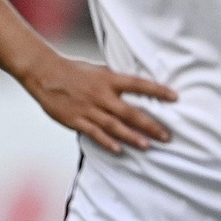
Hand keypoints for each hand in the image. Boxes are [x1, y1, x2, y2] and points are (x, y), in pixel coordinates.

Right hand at [22, 53, 175, 153]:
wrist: (45, 74)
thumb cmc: (75, 71)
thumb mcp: (100, 71)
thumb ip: (116, 81)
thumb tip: (138, 87)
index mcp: (109, 80)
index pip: (138, 85)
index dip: (157, 91)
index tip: (175, 97)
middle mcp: (101, 95)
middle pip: (130, 112)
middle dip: (150, 125)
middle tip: (167, 136)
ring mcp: (89, 109)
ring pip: (114, 126)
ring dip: (132, 137)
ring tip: (148, 146)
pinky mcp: (76, 120)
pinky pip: (94, 133)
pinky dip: (107, 142)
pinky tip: (119, 150)